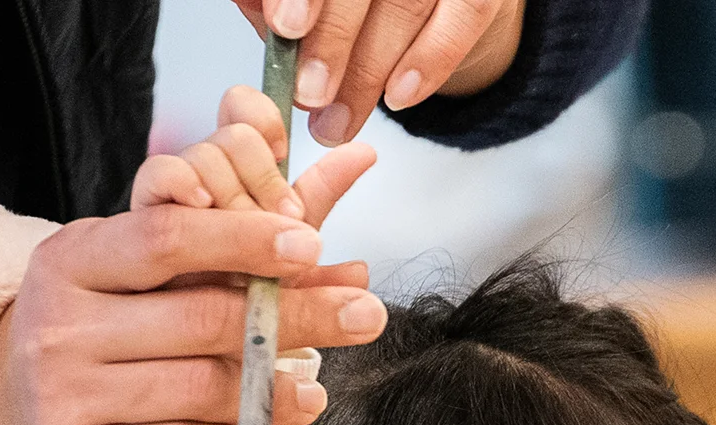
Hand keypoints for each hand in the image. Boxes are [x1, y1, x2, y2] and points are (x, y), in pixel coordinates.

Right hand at [0, 91, 386, 424]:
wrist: (1, 413)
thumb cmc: (84, 330)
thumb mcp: (122, 273)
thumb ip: (209, 254)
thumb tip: (333, 252)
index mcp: (71, 261)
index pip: (167, 239)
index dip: (244, 240)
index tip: (311, 245)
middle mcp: (61, 327)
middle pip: (201, 319)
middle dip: (295, 317)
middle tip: (363, 314)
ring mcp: (66, 398)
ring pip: (200, 390)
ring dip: (274, 392)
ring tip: (315, 390)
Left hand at [230, 0, 526, 144]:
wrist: (440, 4)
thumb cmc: (362, 3)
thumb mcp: (314, 1)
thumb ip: (275, 2)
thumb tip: (251, 7)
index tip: (286, 28)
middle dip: (334, 41)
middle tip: (311, 95)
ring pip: (406, 5)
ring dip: (368, 71)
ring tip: (339, 122)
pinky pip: (464, 17)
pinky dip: (429, 61)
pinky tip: (399, 98)